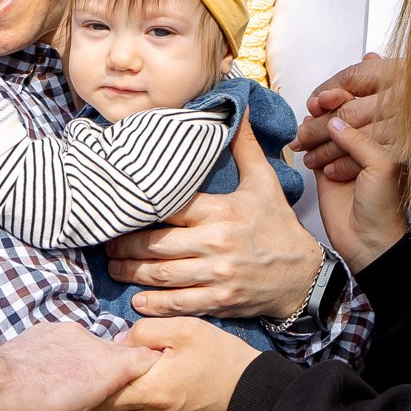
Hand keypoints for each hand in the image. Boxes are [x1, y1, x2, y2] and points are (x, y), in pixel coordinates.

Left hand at [0, 321, 154, 410]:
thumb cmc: (35, 410)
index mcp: (108, 368)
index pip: (145, 358)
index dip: (149, 368)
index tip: (144, 380)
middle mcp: (94, 344)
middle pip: (117, 351)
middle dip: (113, 368)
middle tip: (100, 386)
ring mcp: (69, 332)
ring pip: (90, 342)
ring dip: (85, 358)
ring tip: (67, 377)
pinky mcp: (46, 327)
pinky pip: (65, 336)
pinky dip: (63, 349)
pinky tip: (48, 365)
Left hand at [94, 317, 258, 410]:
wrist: (254, 394)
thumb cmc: (220, 357)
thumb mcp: (185, 328)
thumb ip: (143, 332)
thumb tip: (117, 342)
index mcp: (153, 390)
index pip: (102, 390)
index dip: (96, 373)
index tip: (99, 359)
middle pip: (105, 410)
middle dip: (100, 390)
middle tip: (104, 371)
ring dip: (111, 407)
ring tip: (118, 386)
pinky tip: (135, 402)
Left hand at [104, 118, 320, 318]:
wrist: (303, 274)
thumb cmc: (278, 226)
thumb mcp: (264, 182)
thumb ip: (243, 146)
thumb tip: (238, 106)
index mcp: (220, 211)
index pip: (170, 208)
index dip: (141, 210)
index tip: (120, 210)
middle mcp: (216, 243)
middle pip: (156, 244)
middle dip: (125, 246)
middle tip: (107, 244)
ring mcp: (217, 275)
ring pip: (162, 275)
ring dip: (131, 273)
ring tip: (113, 267)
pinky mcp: (220, 300)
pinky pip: (179, 303)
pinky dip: (154, 304)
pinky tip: (137, 300)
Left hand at [292, 55, 396, 185]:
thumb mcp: (403, 91)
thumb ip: (385, 73)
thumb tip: (368, 56)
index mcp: (402, 74)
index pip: (353, 76)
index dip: (327, 91)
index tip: (313, 104)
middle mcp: (404, 97)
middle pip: (346, 109)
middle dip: (317, 126)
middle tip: (300, 136)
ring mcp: (405, 125)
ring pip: (350, 133)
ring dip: (324, 148)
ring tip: (309, 155)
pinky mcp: (404, 153)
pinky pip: (363, 157)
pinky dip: (342, 164)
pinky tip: (331, 169)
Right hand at [313, 111, 407, 272]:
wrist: (368, 241)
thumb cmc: (385, 207)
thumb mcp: (381, 166)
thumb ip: (359, 140)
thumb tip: (335, 120)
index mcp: (387, 141)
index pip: (368, 107)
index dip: (352, 96)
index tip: (338, 91)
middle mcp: (366, 145)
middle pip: (345, 114)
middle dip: (332, 104)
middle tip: (321, 101)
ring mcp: (345, 156)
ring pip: (327, 128)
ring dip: (317, 121)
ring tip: (312, 114)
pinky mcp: (326, 170)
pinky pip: (313, 148)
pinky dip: (307, 140)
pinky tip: (304, 134)